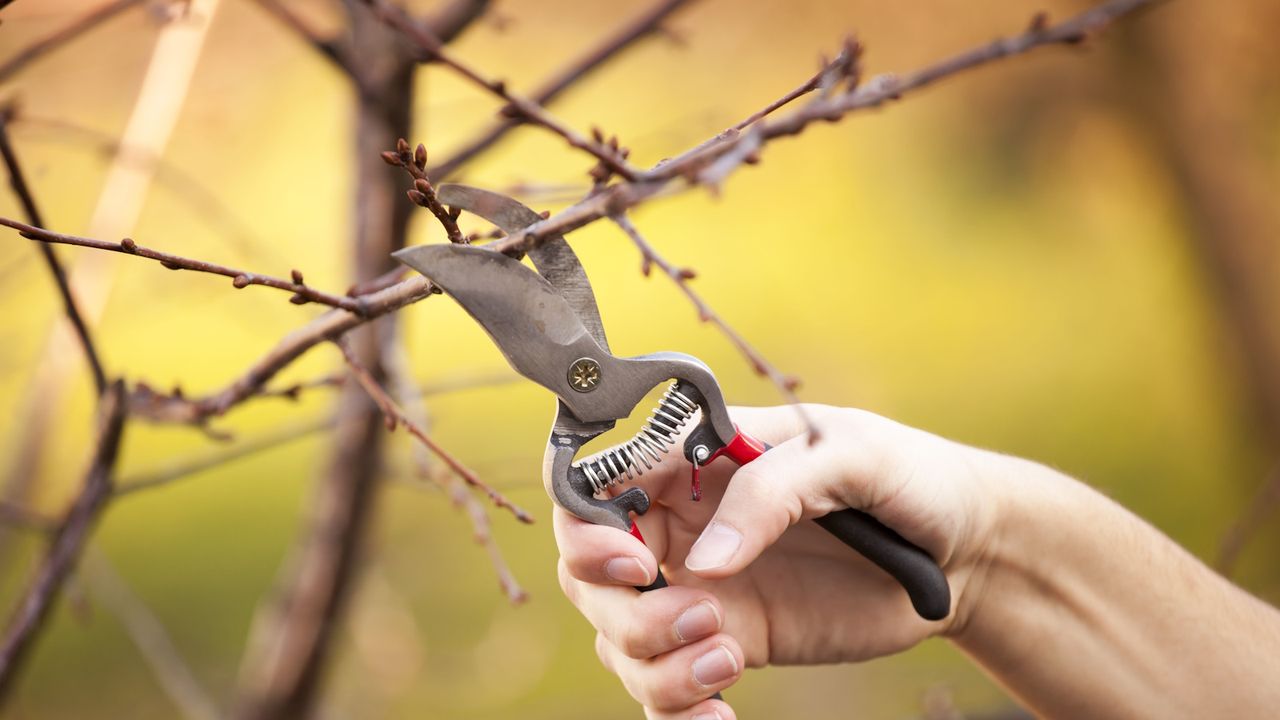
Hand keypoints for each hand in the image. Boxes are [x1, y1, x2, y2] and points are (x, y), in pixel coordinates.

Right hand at [554, 404, 1003, 718]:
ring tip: (728, 660)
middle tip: (700, 617)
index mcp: (697, 460)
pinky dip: (676, 712)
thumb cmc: (909, 477)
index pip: (598, 481)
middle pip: (590, 571)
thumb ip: (772, 492)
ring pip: (620, 638)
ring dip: (655, 665)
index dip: (588, 525)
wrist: (964, 554)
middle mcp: (686, 524)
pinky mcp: (728, 642)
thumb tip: (704, 560)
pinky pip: (668, 686)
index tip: (632, 562)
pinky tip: (721, 717)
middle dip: (621, 608)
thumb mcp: (850, 456)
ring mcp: (702, 588)